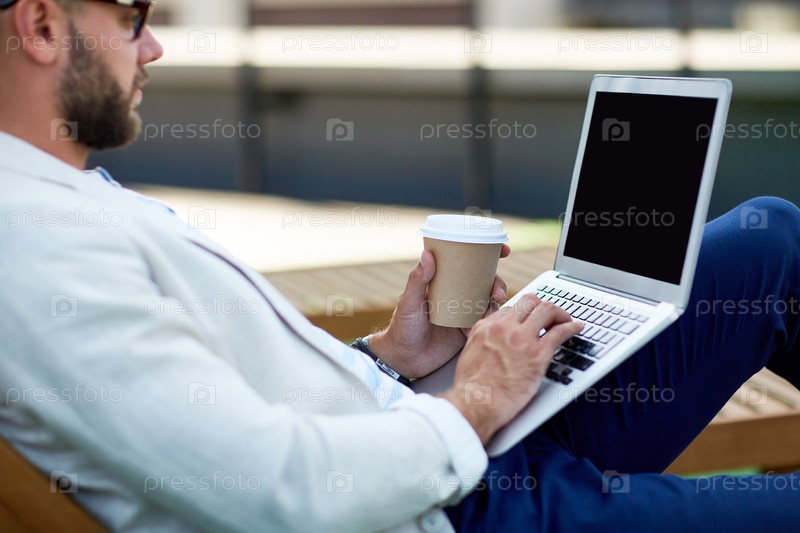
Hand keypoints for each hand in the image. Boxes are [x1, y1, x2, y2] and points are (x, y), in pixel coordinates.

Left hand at [369, 245, 510, 379]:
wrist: (405, 360)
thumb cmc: (402, 327)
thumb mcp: (409, 302)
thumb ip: (417, 280)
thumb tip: (427, 255)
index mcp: (443, 281)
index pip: (467, 261)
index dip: (488, 253)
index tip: (502, 250)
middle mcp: (456, 294)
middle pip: (484, 281)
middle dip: (497, 283)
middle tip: (496, 292)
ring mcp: (463, 311)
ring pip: (487, 301)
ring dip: (495, 303)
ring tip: (489, 312)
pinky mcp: (467, 329)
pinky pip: (485, 322)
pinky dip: (488, 322)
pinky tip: (482, 326)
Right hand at [441, 295, 582, 444]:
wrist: (475, 403)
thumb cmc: (472, 387)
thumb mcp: (469, 354)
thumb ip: (483, 343)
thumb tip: (493, 345)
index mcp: (486, 327)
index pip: (510, 309)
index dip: (523, 315)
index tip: (530, 321)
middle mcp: (504, 327)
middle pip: (529, 302)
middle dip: (542, 306)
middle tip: (550, 316)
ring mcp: (522, 338)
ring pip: (546, 309)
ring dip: (559, 313)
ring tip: (565, 320)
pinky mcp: (538, 354)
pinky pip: (560, 332)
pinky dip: (572, 327)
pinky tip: (576, 328)